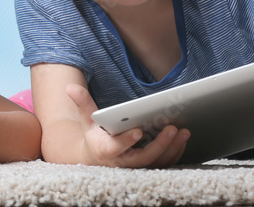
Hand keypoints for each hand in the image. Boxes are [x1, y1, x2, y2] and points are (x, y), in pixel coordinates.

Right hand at [65, 84, 189, 166]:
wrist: (99, 158)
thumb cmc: (95, 136)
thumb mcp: (86, 120)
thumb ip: (82, 103)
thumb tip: (69, 86)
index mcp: (106, 150)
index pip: (117, 147)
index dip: (127, 140)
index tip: (139, 130)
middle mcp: (123, 163)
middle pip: (144, 158)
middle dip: (160, 144)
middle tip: (172, 128)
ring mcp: (137, 167)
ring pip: (157, 162)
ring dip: (172, 148)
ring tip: (183, 131)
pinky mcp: (149, 167)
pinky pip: (165, 163)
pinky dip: (175, 152)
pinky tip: (183, 138)